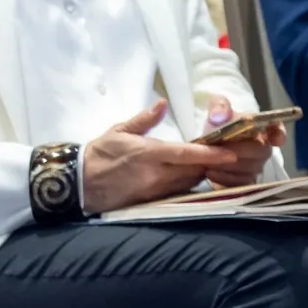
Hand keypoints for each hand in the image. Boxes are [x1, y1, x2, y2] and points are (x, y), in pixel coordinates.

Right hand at [80, 102, 243, 213]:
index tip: (231, 152)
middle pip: (194, 171)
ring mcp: (153, 191)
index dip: (212, 154)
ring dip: (199, 175)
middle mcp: (155, 175)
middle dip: (209, 164)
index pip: (188, 154)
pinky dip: (186, 186)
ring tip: (208, 165)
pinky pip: (176, 194)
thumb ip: (144, 119)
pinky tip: (188, 178)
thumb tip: (162, 104)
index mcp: (149, 154)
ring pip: (188, 184)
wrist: (76, 184)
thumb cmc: (99, 154)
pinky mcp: (149, 203)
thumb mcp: (119, 131)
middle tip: (223, 154)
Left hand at [202, 97, 282, 186]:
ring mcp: (256, 166)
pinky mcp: (247, 181)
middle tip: (219, 150)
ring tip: (209, 162)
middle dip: (240, 151)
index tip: (276, 139)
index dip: (279, 134)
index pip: (278, 129)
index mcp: (261, 126)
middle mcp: (264, 147)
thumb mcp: (217, 111)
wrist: (208, 146)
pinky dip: (226, 179)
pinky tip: (211, 173)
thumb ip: (219, 107)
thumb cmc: (219, 125)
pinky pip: (242, 183)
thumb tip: (220, 115)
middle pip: (262, 151)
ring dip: (230, 166)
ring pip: (251, 169)